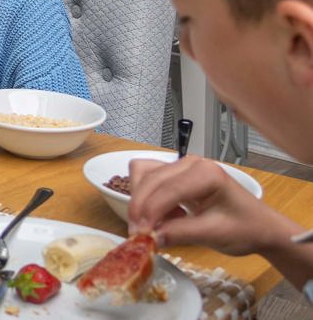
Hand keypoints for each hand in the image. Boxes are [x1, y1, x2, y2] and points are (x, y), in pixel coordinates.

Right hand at [127, 156, 294, 254]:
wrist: (261, 228)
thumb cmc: (245, 229)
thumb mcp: (214, 234)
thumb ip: (180, 233)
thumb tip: (149, 237)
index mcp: (205, 173)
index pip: (167, 188)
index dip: (149, 211)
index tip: (140, 234)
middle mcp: (190, 162)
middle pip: (150, 178)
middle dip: (140, 207)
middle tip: (138, 234)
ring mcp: (182, 166)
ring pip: (144, 175)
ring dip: (141, 200)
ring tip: (154, 225)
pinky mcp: (176, 174)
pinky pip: (149, 179)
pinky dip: (147, 198)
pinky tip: (163, 216)